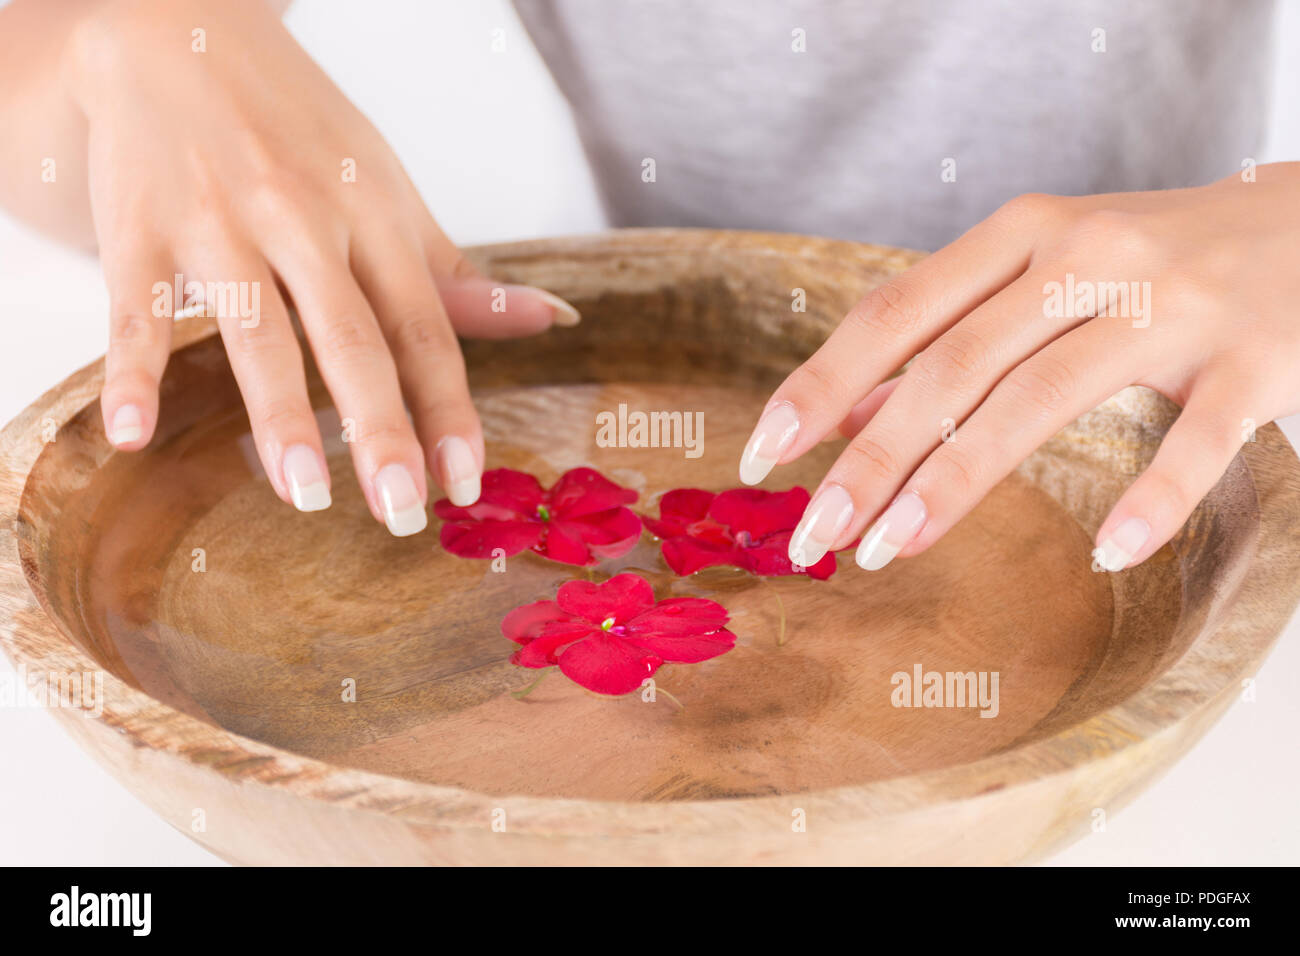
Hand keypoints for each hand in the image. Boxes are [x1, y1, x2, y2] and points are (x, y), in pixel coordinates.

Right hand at [71, 0, 577, 534]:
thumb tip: (554, 318)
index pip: (424, 328)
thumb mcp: (388, 193)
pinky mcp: (138, 227)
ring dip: (279, 413)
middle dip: (380, 428)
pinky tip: (133, 433)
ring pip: (256, 328)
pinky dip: (131, 370)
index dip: (449, 409)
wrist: (177, 34)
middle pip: (351, 337)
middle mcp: (304, 221)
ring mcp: (219, 223)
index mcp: (375, 219)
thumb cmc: (301, 133)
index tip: (466, 485)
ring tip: (304, 494)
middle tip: (402, 510)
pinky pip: (134, 308)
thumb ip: (456, 273)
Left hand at [743, 163, 1299, 572]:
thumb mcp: (1037, 273)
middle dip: (869, 459)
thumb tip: (840, 416)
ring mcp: (1171, 305)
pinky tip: (1108, 554)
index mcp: (1022, 234)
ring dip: (956, 481)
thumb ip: (944, 336)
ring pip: (1040, 399)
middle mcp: (1085, 257)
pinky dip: (1152, 498)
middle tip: (813, 536)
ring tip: (892, 549)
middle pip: (951, 367)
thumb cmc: (1147, 260)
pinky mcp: (1254, 358)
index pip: (895, 313)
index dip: (820, 385)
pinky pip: (1195, 439)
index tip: (762, 454)